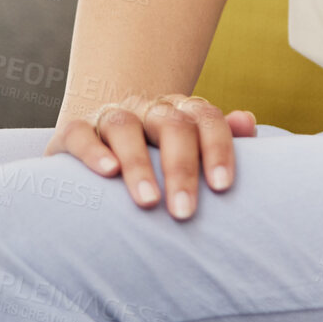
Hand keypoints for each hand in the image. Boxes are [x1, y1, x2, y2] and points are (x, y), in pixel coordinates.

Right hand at [44, 93, 257, 219]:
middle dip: (181, 168)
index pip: (207, 120)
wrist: (103, 145)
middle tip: (184, 212)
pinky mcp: (74, 130)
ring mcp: (110, 116)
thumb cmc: (159, 159)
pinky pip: (81, 133)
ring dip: (138, 164)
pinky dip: (94, 151)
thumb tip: (247, 121)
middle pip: (171, 125)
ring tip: (148, 202)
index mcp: (182, 112)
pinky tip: (108, 173)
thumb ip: (221, 138)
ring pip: (126, 127)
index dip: (217, 149)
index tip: (221, 187)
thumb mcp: (191, 150)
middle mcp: (149, 108)